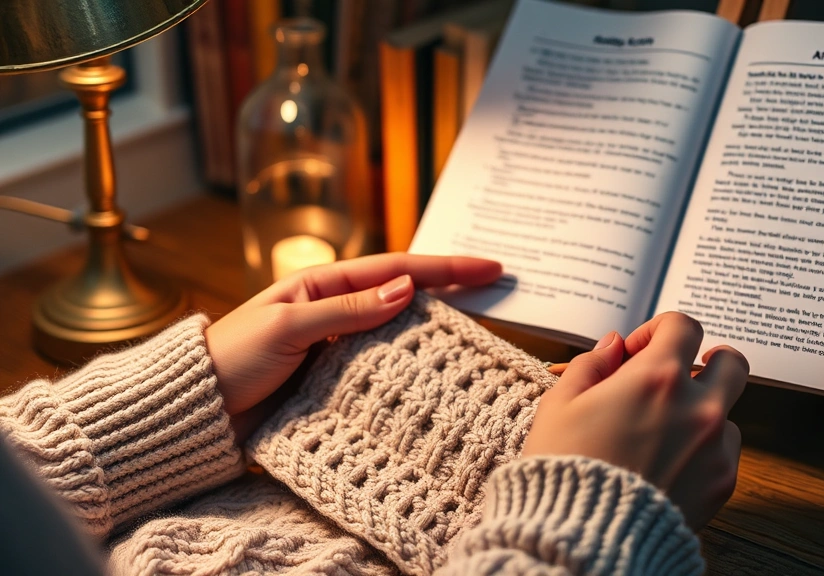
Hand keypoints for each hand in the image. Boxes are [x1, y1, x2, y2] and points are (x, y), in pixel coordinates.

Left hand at [205, 253, 501, 438]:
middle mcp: (336, 313)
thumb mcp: (288, 327)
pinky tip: (435, 375)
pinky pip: (382, 370)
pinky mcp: (335, 382)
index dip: (446, 268)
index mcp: (323, 287)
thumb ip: (347, 311)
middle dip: (452, 292)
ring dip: (436, 332)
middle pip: (406, 296)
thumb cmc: (232, 359)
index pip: (397, 270)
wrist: (197, 411)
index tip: (491, 267)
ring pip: (399, 335)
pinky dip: (410, 368)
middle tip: (499, 294)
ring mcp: (338, 348)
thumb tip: (405, 289)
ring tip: (480, 334)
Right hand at [521, 312, 747, 530]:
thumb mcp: (559, 404)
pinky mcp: (722, 482)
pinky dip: (703, 451)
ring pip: (728, 411)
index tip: (636, 353)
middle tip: (679, 377)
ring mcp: (715, 445)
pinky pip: (725, 451)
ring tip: (662, 435)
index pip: (683, 326)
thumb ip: (591, 364)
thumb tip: (614, 345)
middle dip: (706, 361)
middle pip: (730, 361)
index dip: (657, 331)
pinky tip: (667, 465)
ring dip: (701, 412)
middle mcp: (697, 406)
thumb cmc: (566, 467)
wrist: (587, 537)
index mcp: (657, 377)